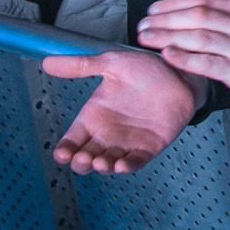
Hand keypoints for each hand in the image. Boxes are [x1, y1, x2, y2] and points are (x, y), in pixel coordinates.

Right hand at [43, 50, 197, 174]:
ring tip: (101, 162)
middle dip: (81, 162)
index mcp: (94, 117)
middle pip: (86, 157)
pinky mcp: (149, 147)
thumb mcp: (112, 64)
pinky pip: (135, 162)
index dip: (64, 151)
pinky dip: (127, 167)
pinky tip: (121, 165)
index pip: (72, 140)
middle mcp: (108, 133)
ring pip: (108, 163)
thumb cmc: (146, 70)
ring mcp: (128, 142)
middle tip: (82, 157)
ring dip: (102, 167)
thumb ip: (82, 66)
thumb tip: (47, 62)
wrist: (181, 73)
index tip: (62, 153)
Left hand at [136, 0, 229, 105]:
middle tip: (143, 24)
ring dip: (168, 37)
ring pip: (199, 37)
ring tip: (147, 38)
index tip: (153, 9)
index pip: (204, 0)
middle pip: (198, 16)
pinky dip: (185, 58)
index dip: (174, 3)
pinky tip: (168, 55)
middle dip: (165, 19)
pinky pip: (206, 62)